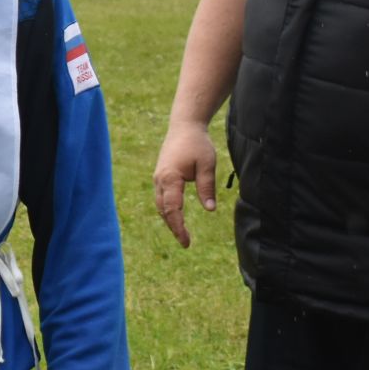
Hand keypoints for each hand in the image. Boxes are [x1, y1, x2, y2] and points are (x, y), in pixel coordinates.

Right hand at [153, 120, 217, 247]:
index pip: (172, 209)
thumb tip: (210, 210)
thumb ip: (207, 188)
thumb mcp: (207, 165)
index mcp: (170, 178)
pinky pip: (162, 198)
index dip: (178, 227)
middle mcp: (160, 180)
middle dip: (173, 227)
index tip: (186, 241)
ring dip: (169, 219)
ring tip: (182, 233)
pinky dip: (168, 209)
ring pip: (161, 205)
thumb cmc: (197, 144)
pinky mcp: (161, 176)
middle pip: (163, 210)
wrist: (184, 126)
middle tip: (186, 243)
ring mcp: (158, 178)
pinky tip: (176, 216)